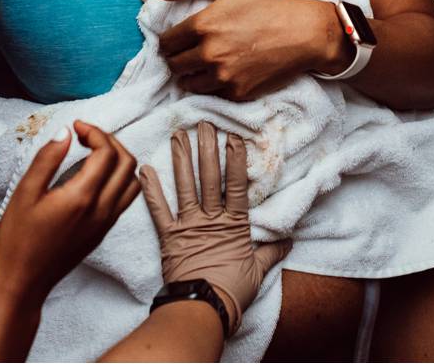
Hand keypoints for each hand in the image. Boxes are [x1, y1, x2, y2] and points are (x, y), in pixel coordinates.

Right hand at [0, 121, 141, 304]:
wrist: (21, 282)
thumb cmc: (17, 239)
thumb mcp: (25, 193)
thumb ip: (48, 159)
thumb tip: (65, 132)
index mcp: (82, 197)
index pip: (107, 152)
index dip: (94, 132)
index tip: (76, 126)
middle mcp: (101, 210)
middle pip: (127, 163)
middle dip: (110, 141)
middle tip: (86, 135)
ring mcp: (105, 223)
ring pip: (131, 183)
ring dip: (119, 160)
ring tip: (95, 152)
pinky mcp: (102, 233)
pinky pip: (124, 200)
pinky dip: (118, 179)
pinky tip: (95, 176)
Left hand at [140, 123, 290, 335]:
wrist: (203, 309)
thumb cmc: (233, 292)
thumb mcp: (258, 271)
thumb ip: (271, 252)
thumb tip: (288, 241)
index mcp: (234, 225)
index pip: (237, 186)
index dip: (235, 161)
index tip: (234, 137)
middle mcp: (211, 219)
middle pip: (209, 178)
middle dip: (207, 149)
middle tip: (204, 124)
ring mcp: (188, 226)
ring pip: (185, 187)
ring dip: (181, 160)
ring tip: (178, 135)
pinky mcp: (169, 237)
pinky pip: (159, 210)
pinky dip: (151, 190)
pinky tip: (145, 170)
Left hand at [158, 0, 343, 100]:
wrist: (305, 33)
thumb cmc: (269, 3)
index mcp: (203, 26)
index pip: (166, 43)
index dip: (167, 41)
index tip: (175, 40)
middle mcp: (209, 54)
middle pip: (173, 66)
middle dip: (176, 58)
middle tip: (186, 52)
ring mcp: (223, 77)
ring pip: (188, 84)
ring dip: (190, 75)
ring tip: (200, 65)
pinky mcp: (238, 93)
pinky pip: (211, 94)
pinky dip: (211, 85)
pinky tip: (221, 72)